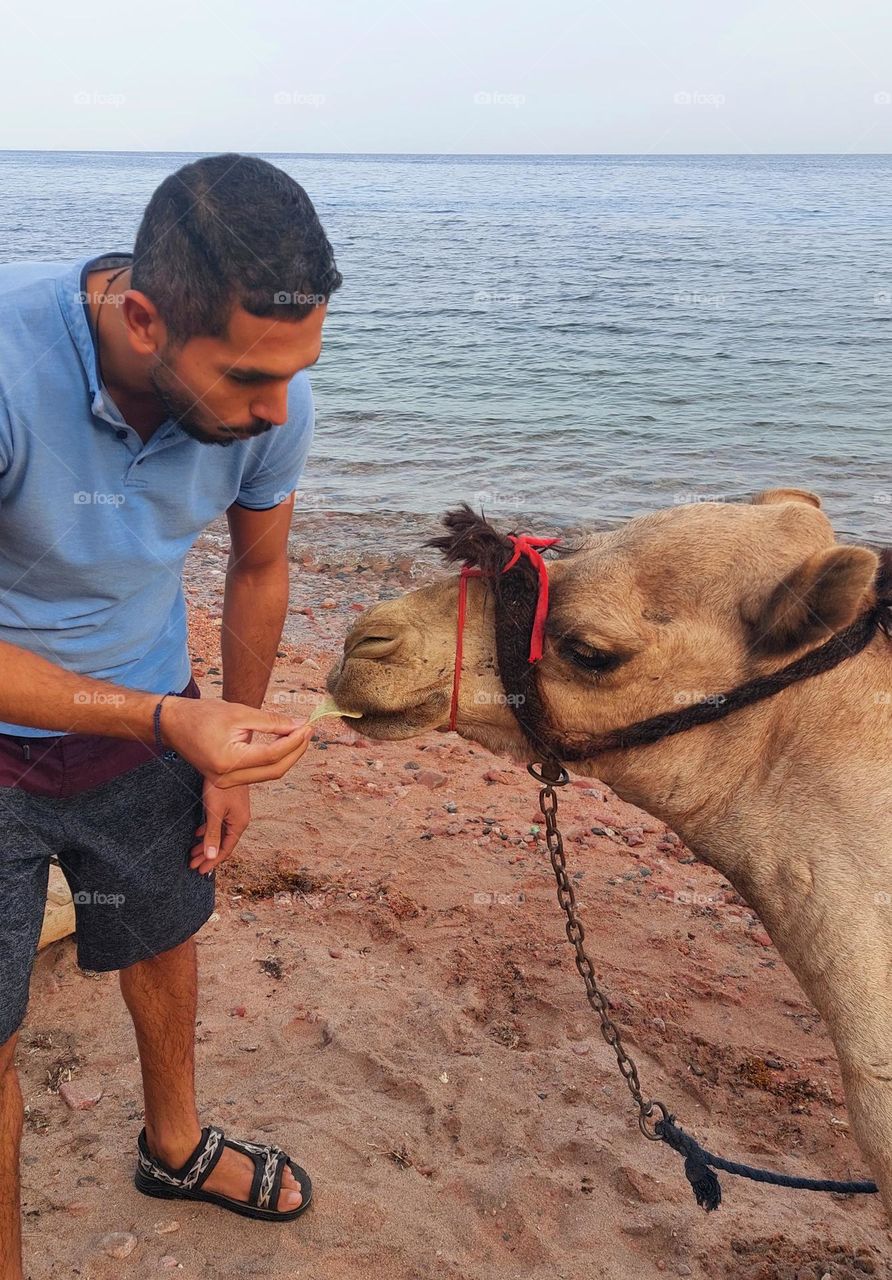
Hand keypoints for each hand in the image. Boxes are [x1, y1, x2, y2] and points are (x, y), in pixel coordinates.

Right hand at [159, 697, 313, 786]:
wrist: (173, 724)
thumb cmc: (202, 715)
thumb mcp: (239, 713)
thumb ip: (271, 722)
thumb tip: (298, 725)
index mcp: (228, 761)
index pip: (272, 755)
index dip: (294, 742)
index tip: (308, 726)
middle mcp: (226, 778)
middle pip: (274, 770)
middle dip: (295, 751)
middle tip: (308, 731)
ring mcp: (225, 783)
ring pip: (268, 774)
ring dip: (287, 756)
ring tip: (299, 735)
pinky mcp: (226, 781)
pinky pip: (257, 774)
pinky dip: (273, 760)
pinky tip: (283, 744)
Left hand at [190, 778, 250, 873]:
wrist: (226, 763)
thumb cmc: (221, 786)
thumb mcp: (214, 812)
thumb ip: (212, 835)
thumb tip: (211, 856)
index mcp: (239, 824)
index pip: (225, 849)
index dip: (212, 861)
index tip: (200, 870)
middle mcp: (239, 820)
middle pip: (222, 843)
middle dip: (207, 855)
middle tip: (193, 864)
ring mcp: (234, 812)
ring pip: (219, 834)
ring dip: (206, 844)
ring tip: (193, 852)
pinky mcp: (229, 805)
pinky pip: (219, 824)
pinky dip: (208, 831)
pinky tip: (198, 833)